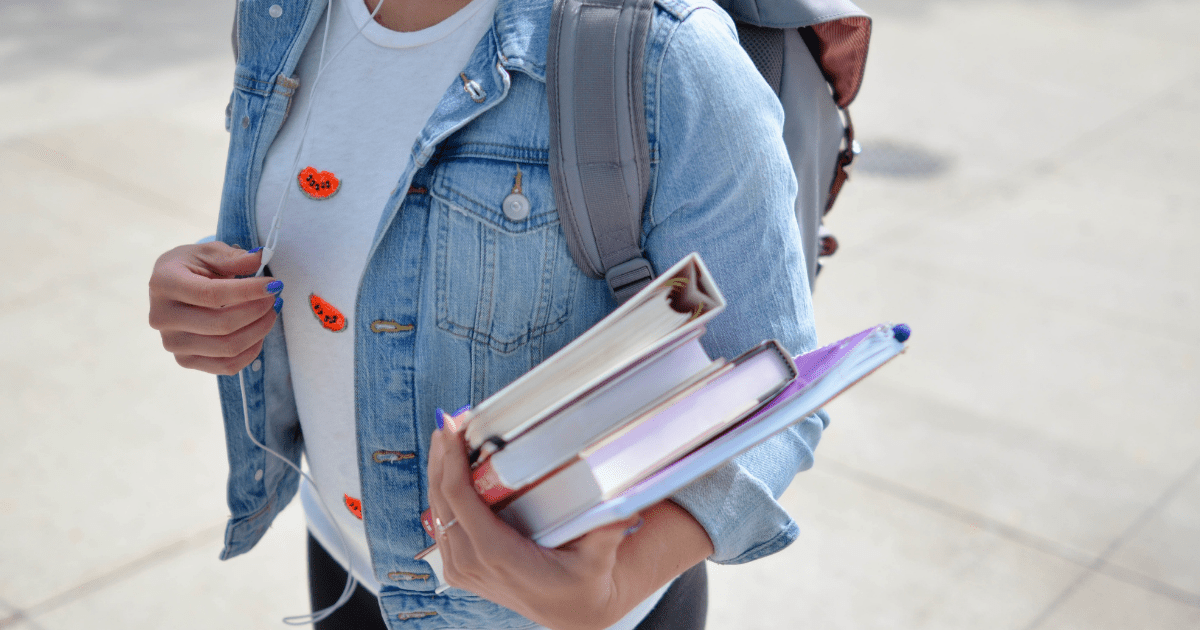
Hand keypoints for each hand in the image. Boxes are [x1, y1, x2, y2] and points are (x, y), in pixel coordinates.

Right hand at [148, 242, 282, 374]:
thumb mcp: (209, 253)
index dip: (247, 291)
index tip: (274, 285)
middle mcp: (162, 317)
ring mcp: (172, 343)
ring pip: (227, 348)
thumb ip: (233, 257)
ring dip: (259, 331)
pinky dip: (251, 351)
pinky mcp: (185, 360)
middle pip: (221, 325)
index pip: (211, 294)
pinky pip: (227, 366)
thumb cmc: (192, 267)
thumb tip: (259, 258)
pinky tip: (259, 332)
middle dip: (257, 311)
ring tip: (270, 313)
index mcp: (164, 283)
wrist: (172, 288)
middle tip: (275, 298)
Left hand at [427, 411, 712, 629]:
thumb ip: (607, 532)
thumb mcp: (598, 558)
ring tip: (447, 435)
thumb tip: (624, 506)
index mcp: (496, 554)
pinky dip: (443, 492)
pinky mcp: (460, 567)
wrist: (572, 612)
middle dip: (442, 455)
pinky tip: (450, 467)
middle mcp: (471, 562)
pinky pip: (442, 523)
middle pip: (441, 497)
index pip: (459, 498)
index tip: (452, 427)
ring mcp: (462, 568)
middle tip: (449, 420)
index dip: (451, 459)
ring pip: (436, 509)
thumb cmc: (583, 582)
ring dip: (439, 470)